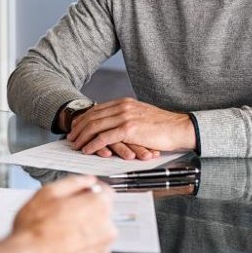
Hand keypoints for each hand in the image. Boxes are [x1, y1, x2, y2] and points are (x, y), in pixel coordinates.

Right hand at [8, 176, 116, 252]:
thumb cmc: (34, 230)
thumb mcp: (48, 193)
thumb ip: (73, 182)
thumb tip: (85, 181)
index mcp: (98, 206)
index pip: (106, 192)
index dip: (90, 190)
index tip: (82, 193)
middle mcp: (106, 229)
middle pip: (101, 214)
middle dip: (86, 212)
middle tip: (62, 215)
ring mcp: (101, 251)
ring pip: (96, 235)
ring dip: (83, 232)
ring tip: (59, 233)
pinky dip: (80, 250)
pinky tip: (62, 247)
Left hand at [66, 98, 194, 157]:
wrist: (180, 128)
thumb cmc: (163, 126)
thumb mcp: (141, 116)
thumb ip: (126, 117)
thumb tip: (113, 125)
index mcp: (124, 102)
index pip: (96, 109)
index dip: (83, 119)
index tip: (75, 127)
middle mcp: (122, 107)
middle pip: (92, 116)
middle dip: (78, 128)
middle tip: (70, 138)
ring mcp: (125, 117)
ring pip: (95, 126)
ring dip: (82, 137)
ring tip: (75, 145)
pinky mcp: (129, 129)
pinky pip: (104, 137)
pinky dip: (93, 144)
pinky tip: (87, 150)